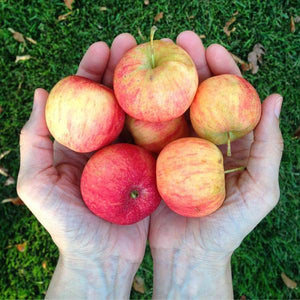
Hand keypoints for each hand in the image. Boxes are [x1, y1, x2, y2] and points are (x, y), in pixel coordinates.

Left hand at [17, 34, 145, 297]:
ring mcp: (131, 155)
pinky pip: (159, 140)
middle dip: (122, 70)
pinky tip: (176, 98)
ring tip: (159, 60)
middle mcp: (106, 144)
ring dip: (147, 88)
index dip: (91, 71)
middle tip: (134, 42)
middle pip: (114, 100)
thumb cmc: (67, 225)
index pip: (84, 98)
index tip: (103, 47)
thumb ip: (34, 139)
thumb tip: (42, 94)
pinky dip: (166, 119)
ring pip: (139, 115)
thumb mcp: (36, 184)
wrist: (101, 259)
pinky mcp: (151, 168)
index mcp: (79, 143)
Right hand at [149, 31, 282, 298]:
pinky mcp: (154, 159)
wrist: (190, 255)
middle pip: (198, 96)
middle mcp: (202, 141)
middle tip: (180, 39)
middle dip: (191, 66)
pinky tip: (135, 91)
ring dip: (164, 82)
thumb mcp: (260, 189)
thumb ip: (270, 146)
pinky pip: (149, 131)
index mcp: (229, 144)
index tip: (212, 48)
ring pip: (171, 108)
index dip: (223, 72)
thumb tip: (275, 98)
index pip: (229, 100)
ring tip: (154, 55)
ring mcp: (176, 148)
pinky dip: (143, 111)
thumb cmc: (228, 227)